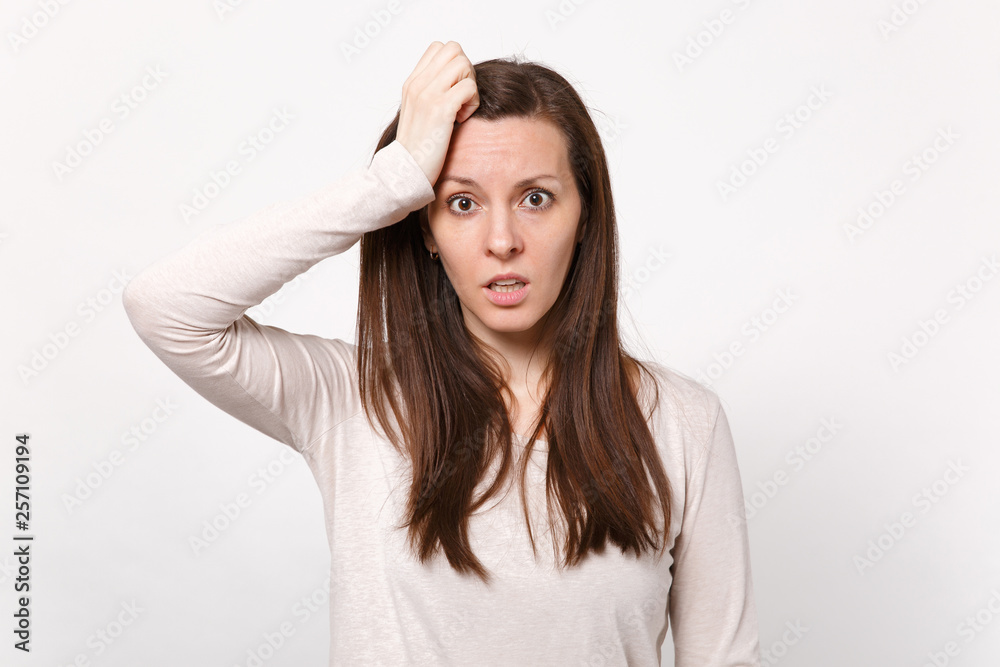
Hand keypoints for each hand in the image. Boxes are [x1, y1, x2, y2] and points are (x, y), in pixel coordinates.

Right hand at [395, 41, 479, 186]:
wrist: (405, 171)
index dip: (454, 65)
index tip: (452, 91)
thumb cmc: (418, 149)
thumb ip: (432, 93)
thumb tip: (456, 82)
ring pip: (463, 65)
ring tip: (461, 110)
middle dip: (466, 72)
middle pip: (454, 50)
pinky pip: (469, 87)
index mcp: (412, 82)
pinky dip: (472, 103)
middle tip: (461, 99)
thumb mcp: (419, 113)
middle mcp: (418, 84)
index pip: (440, 48)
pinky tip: (461, 120)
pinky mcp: (440, 109)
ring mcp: (427, 95)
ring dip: (470, 87)